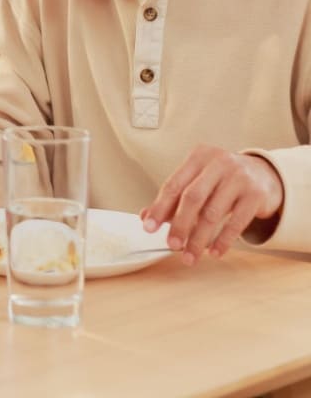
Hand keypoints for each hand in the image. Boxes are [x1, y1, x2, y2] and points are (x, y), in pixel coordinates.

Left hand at [140, 145, 283, 263]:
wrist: (265, 174)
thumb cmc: (222, 179)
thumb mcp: (199, 180)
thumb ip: (174, 198)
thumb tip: (147, 217)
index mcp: (198, 156)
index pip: (174, 184)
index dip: (160, 207)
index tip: (148, 227)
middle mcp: (219, 163)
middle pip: (193, 198)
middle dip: (179, 224)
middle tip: (171, 245)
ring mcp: (239, 178)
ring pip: (213, 213)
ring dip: (199, 238)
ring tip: (190, 255)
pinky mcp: (256, 195)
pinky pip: (236, 222)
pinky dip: (223, 240)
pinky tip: (214, 253)